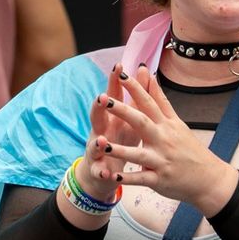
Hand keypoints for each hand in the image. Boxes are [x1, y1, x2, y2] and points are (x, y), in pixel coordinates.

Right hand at [74, 63, 139, 201]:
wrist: (104, 173)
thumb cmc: (120, 141)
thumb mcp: (129, 119)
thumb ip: (135, 96)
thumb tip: (143, 69)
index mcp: (111, 119)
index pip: (112, 97)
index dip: (114, 82)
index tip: (119, 65)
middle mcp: (101, 132)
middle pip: (98, 117)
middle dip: (99, 108)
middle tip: (102, 98)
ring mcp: (96, 151)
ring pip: (95, 145)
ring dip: (98, 143)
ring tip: (102, 140)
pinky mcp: (97, 170)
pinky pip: (98, 171)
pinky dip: (101, 172)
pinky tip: (105, 173)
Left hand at [90, 64, 236, 213]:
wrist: (210, 179)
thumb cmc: (189, 148)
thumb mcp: (176, 122)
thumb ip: (160, 99)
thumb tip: (149, 75)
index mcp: (166, 124)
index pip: (149, 102)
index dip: (135, 88)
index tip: (121, 73)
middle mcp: (163, 139)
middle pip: (141, 122)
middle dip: (122, 110)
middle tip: (103, 99)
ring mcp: (161, 160)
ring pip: (137, 154)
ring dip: (119, 149)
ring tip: (100, 142)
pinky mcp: (159, 180)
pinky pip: (141, 179)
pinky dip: (127, 179)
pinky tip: (112, 177)